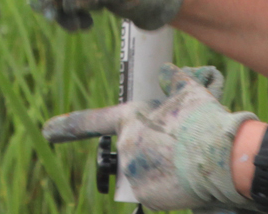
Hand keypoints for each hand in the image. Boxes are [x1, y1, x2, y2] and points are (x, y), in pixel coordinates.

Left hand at [43, 62, 256, 211]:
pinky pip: (152, 192)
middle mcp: (126, 147)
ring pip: (142, 172)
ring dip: (159, 169)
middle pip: (131, 151)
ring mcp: (134, 174)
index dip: (68, 125)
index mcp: (130, 119)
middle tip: (178, 148)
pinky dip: (166, 188)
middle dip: (150, 151)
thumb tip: (168, 70)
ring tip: (184, 162)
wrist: (222, 157)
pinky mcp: (146, 196)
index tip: (46, 130)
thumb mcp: (190, 92)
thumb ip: (174, 80)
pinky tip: (182, 178)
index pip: (93, 121)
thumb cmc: (205, 121)